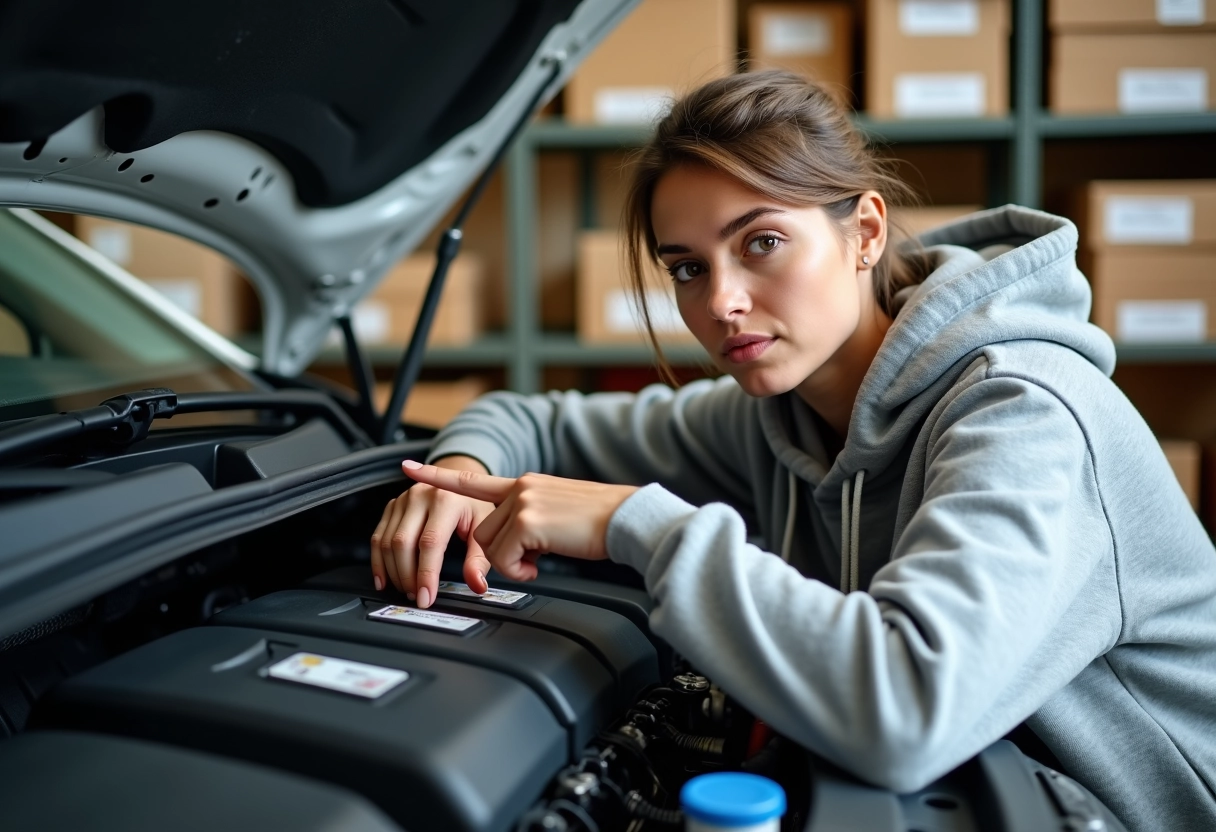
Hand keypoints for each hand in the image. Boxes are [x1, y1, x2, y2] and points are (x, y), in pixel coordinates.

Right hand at [370, 455, 494, 607]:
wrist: (459, 476)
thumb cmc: (472, 504)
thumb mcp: (484, 527)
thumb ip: (478, 558)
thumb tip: (477, 585)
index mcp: (446, 500)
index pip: (430, 542)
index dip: (426, 574)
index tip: (426, 597)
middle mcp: (420, 496)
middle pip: (402, 543)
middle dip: (407, 576)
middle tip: (416, 596)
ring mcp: (403, 500)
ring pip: (386, 542)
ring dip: (393, 572)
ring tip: (406, 589)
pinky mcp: (392, 505)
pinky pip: (377, 536)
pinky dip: (378, 561)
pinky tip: (384, 579)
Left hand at [402, 460, 638, 583]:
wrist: (626, 518)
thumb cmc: (600, 523)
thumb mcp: (556, 515)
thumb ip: (528, 520)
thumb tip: (516, 545)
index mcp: (525, 484)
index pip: (472, 480)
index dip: (437, 476)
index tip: (408, 470)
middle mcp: (520, 487)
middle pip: (482, 531)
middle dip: (501, 554)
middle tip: (532, 559)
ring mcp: (523, 501)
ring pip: (490, 545)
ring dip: (513, 563)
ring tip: (542, 559)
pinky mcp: (528, 520)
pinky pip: (504, 558)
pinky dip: (521, 570)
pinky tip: (542, 564)